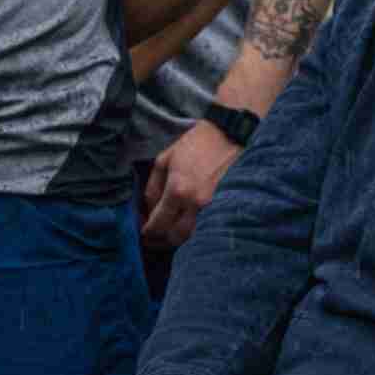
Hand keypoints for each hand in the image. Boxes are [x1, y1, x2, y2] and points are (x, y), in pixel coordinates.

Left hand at [141, 120, 238, 247]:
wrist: (229, 135)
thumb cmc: (195, 144)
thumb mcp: (165, 159)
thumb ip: (153, 186)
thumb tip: (150, 209)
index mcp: (178, 190)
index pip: (159, 223)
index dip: (149, 231)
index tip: (145, 232)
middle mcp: (196, 203)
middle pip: (176, 237)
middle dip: (163, 239)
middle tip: (156, 236)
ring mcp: (214, 207)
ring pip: (194, 237)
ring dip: (180, 238)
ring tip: (172, 232)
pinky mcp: (227, 207)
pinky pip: (208, 228)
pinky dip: (197, 231)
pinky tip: (190, 225)